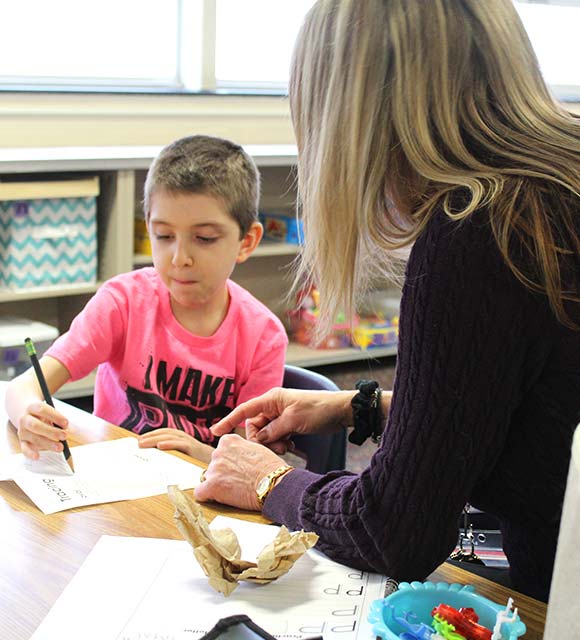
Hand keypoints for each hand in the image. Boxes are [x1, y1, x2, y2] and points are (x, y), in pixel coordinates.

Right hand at [17, 401, 69, 459]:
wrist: (28, 415)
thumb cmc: (44, 414)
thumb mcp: (50, 411)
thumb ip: (57, 418)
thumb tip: (65, 429)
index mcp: (32, 407)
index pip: (42, 410)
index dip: (55, 416)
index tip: (66, 423)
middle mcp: (25, 419)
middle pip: (36, 425)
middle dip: (51, 432)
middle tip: (65, 436)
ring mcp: (22, 430)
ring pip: (33, 438)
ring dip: (48, 443)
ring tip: (60, 447)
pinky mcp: (22, 441)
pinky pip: (24, 448)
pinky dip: (30, 453)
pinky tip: (37, 456)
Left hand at [138, 428, 211, 463]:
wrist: (215, 462)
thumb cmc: (197, 460)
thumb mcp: (183, 455)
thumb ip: (172, 454)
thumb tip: (156, 457)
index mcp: (180, 438)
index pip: (163, 433)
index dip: (151, 435)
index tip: (139, 440)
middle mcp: (183, 437)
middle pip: (164, 434)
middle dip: (150, 437)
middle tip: (137, 443)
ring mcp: (188, 441)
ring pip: (169, 437)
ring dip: (154, 439)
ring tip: (143, 443)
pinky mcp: (192, 448)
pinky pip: (179, 444)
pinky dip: (169, 444)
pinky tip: (160, 446)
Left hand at [194, 434, 287, 510]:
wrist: (275, 482)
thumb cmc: (271, 467)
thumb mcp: (255, 448)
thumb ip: (241, 449)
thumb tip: (237, 455)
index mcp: (228, 441)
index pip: (221, 452)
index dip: (229, 463)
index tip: (237, 469)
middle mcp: (218, 452)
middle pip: (214, 465)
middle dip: (223, 473)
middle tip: (238, 481)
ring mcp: (214, 469)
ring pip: (208, 479)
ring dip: (218, 485)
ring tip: (235, 491)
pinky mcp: (212, 486)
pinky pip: (200, 493)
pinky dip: (207, 497)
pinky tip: (217, 499)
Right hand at [211, 388, 354, 454]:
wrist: (340, 411)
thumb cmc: (318, 410)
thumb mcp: (293, 421)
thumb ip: (273, 431)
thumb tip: (256, 440)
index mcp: (271, 399)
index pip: (244, 410)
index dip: (228, 420)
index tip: (215, 432)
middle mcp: (273, 406)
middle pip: (254, 426)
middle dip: (261, 440)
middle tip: (278, 446)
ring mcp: (280, 415)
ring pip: (265, 434)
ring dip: (272, 443)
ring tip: (287, 446)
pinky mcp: (288, 424)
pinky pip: (275, 436)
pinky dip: (280, 442)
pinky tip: (291, 444)